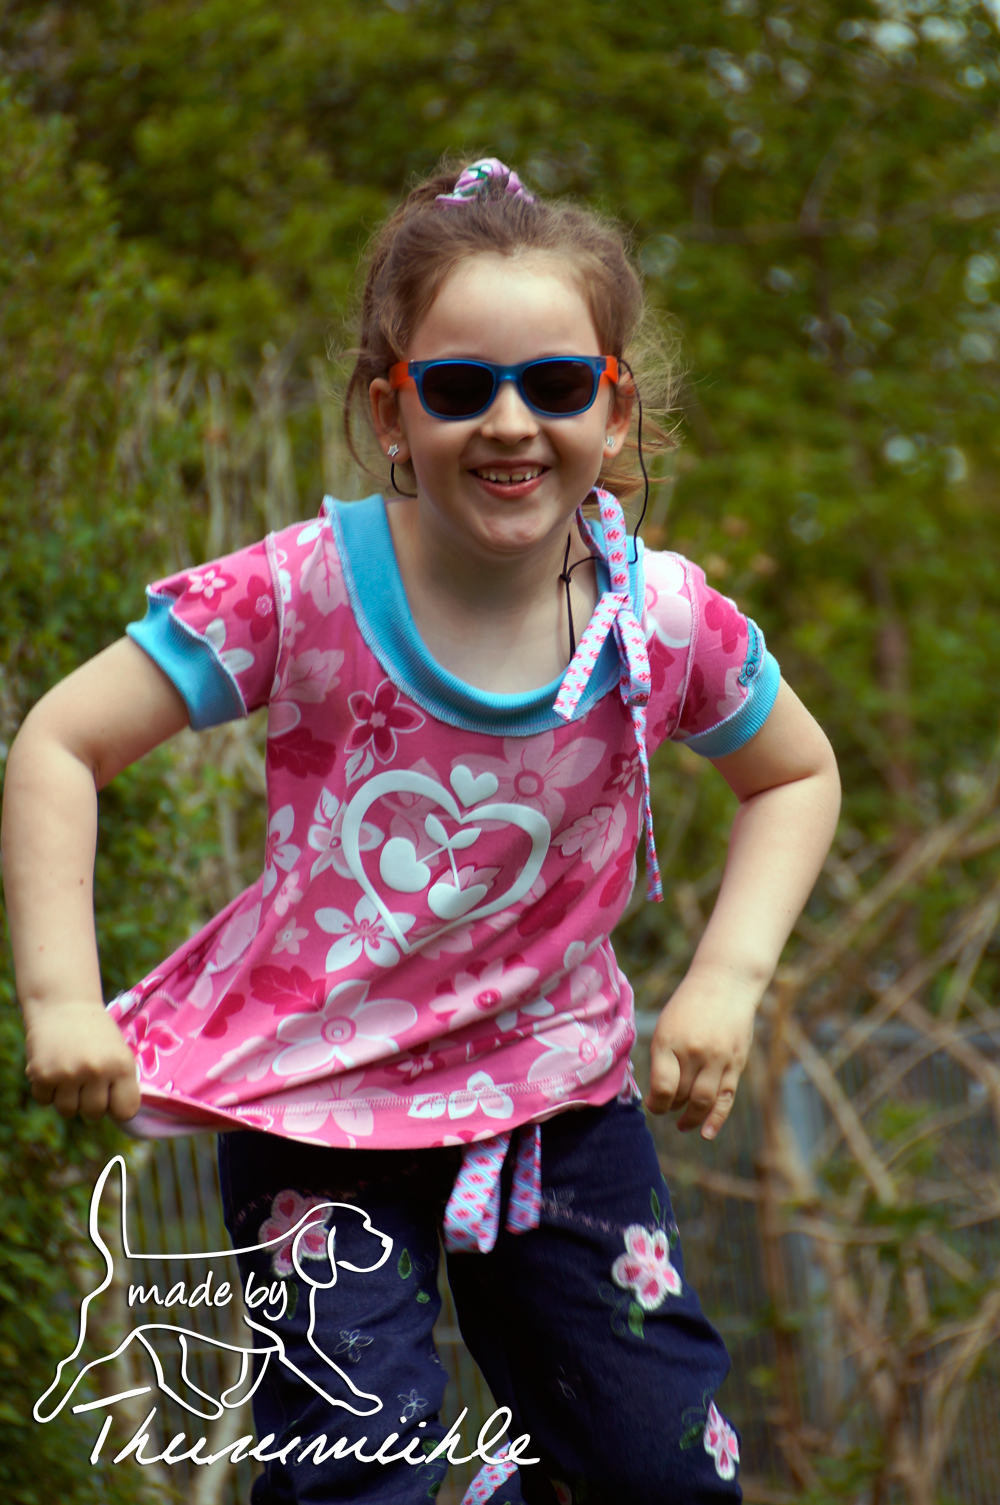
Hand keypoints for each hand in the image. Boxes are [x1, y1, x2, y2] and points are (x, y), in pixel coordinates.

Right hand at [23, 1000, 140, 1122]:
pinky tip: (53, 1066)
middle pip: (94, 1114)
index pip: (126, 1111)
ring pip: (68, 1110)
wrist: (63, 1003)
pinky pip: (45, 1100)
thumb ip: (121, 1083)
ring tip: (70, 1071)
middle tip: (87, 1078)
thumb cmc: (96, 1033)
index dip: (117, 1106)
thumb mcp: (118, 1052)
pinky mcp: (42, 1075)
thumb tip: (121, 1117)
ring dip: (67, 1096)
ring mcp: (68, 1074)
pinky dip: (47, 1089)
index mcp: (122, 1065)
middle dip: (90, 1100)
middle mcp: (97, 1071)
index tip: (111, 1096)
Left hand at [645, 974, 757, 1138]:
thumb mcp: (666, 1024)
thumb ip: (662, 1057)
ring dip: (692, 1118)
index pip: (662, 1086)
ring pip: (703, 1101)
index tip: (653, 1105)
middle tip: (668, 1108)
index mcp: (670, 1040)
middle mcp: (694, 1051)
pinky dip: (716, 1118)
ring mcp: (718, 1058)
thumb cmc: (689, 1005)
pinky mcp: (736, 1063)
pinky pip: (725, 1098)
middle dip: (672, 1107)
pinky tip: (706, 1132)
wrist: (726, 983)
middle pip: (682, 1095)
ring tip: (683, 1124)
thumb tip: (658, 1093)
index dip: (656, 1103)